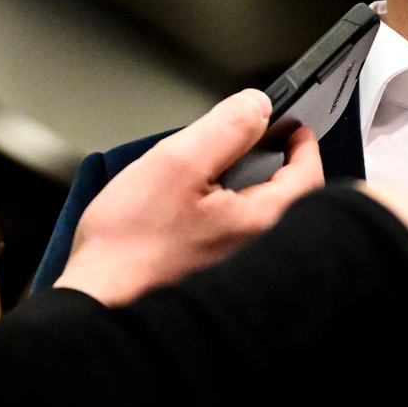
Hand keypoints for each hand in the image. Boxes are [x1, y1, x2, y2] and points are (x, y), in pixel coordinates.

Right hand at [57, 90, 322, 305]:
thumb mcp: (177, 165)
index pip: (308, 177)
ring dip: (252, 190)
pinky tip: (199, 207)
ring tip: (223, 170)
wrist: (98, 300)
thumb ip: (225, 129)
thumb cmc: (130, 244)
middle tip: (260, 143)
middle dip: (280, 167)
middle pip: (290, 199)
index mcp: (263, 223)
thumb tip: (258, 106)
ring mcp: (241, 268)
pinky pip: (239, 237)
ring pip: (262, 217)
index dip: (303, 145)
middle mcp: (262, 251)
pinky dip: (231, 213)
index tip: (294, 126)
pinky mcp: (217, 278)